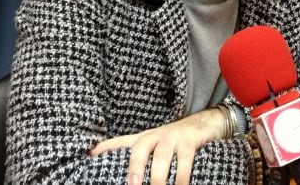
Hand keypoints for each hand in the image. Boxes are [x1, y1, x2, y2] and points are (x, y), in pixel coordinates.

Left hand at [88, 107, 223, 184]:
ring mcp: (174, 136)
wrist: (209, 122)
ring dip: (157, 177)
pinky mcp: (191, 139)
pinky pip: (184, 158)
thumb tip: (130, 177)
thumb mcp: (161, 146)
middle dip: (134, 166)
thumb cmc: (181, 140)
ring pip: (161, 155)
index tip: (89, 154)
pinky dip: (182, 175)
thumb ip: (146, 159)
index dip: (106, 147)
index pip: (123, 141)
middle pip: (140, 147)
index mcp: (147, 138)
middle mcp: (158, 135)